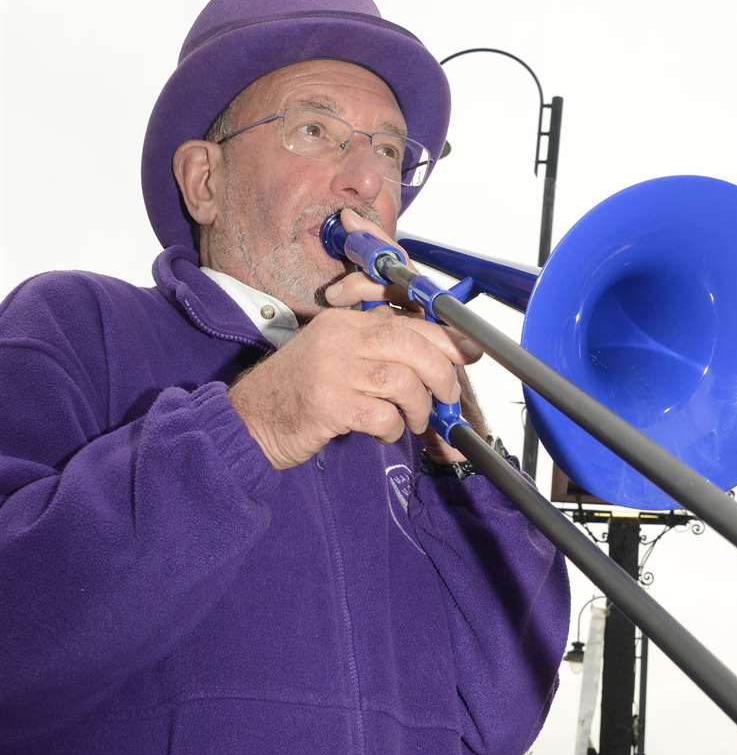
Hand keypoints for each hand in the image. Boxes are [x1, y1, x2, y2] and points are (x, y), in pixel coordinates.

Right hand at [228, 303, 479, 469]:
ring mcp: (333, 370)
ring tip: (410, 422)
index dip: (445, 339)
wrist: (249, 421)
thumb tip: (440, 358)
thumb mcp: (338, 358)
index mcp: (345, 322)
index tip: (468, 354)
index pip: (407, 321)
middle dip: (440, 376)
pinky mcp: (329, 404)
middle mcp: (340, 338)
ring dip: (418, 409)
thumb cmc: (300, 392)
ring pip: (403, 383)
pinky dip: (392, 429)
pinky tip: (382, 434)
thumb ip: (380, 352)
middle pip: (412, 347)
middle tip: (444, 400)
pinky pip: (383, 416)